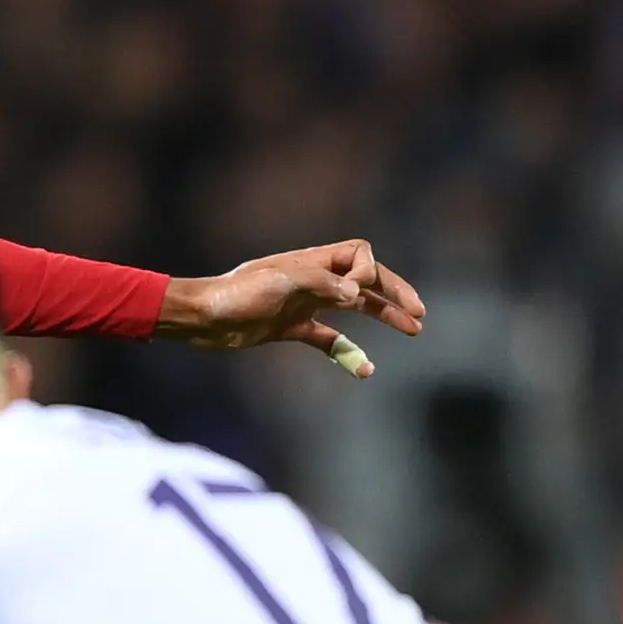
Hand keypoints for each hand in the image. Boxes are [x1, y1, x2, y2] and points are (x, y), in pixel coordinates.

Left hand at [160, 238, 426, 364]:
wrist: (203, 319)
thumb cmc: (236, 295)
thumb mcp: (279, 283)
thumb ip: (320, 283)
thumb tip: (356, 293)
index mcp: (313, 261)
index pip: (359, 254)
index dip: (369, 273)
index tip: (357, 294)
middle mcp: (313, 279)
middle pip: (365, 280)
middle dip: (394, 294)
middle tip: (420, 314)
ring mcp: (304, 304)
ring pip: (354, 308)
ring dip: (382, 316)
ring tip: (412, 330)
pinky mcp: (291, 328)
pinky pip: (329, 339)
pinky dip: (347, 352)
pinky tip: (365, 368)